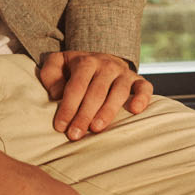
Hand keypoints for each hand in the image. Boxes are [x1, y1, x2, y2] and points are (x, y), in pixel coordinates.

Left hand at [38, 51, 153, 139]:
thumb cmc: (74, 70)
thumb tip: (56, 94)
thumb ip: (50, 74)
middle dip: (84, 115)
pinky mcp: (138, 80)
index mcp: (86, 61)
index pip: (76, 86)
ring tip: (96, 129)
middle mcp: (107, 65)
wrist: (100, 59)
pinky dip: (142, 98)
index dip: (68, 107)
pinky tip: (135, 110)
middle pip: (96, 92)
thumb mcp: (57, 64)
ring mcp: (124, 72)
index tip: (61, 127)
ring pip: (118, 92)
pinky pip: (144, 88)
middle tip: (75, 135)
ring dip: (107, 112)